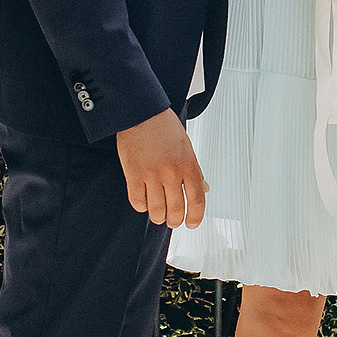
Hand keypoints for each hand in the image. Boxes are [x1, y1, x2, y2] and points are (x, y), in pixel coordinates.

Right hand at [115, 109, 206, 226]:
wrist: (141, 112)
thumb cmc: (164, 127)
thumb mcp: (187, 147)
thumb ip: (195, 170)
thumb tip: (204, 189)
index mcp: (188, 165)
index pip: (197, 200)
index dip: (196, 217)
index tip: (192, 224)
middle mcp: (172, 172)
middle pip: (176, 210)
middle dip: (174, 221)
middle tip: (172, 221)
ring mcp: (151, 174)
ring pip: (156, 210)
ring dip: (158, 217)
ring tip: (158, 215)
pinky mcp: (133, 174)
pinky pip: (137, 201)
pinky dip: (141, 206)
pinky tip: (143, 203)